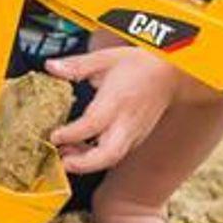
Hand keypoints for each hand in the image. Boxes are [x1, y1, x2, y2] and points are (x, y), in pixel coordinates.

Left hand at [43, 46, 183, 173]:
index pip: (92, 124)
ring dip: (87, 163)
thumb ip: (77, 65)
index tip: (53, 136)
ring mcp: (134, 133)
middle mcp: (127, 121)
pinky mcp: (137, 138)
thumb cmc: (140, 65)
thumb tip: (51, 66)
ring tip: (66, 157)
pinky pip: (116, 154)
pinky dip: (98, 157)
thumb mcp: (105, 58)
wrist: (171, 73)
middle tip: (62, 161)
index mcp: (117, 100)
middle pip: (107, 154)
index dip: (71, 134)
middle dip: (82, 164)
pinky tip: (81, 150)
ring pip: (112, 158)